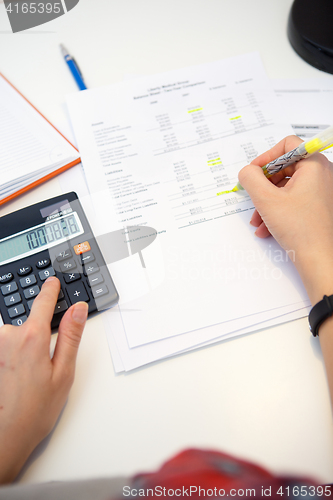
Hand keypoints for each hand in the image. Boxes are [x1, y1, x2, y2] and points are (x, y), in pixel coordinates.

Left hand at [0, 277, 87, 483]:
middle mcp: (8, 337)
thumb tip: (78, 309)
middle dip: (38, 338)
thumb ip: (71, 335)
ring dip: (22, 350)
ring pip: (14, 337)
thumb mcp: (63, 372)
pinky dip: (10, 358)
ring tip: (26, 380)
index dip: (51, 291)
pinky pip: (4, 348)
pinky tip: (13, 380)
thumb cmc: (34, 411)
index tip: (53, 282)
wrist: (4, 437)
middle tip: (43, 368)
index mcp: (31, 337)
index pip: (43, 303)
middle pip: (29, 324)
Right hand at [238, 135, 332, 304]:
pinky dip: (278, 211)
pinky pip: (294, 201)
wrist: (320, 258)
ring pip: (287, 188)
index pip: (287, 145)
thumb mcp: (266, 199)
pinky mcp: (319, 207)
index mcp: (314, 165)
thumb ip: (251, 178)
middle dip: (264, 186)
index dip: (266, 157)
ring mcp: (322, 191)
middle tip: (254, 198)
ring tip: (257, 220)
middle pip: (285, 168)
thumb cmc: (301, 229)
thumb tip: (247, 171)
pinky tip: (266, 228)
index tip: (254, 172)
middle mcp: (322, 174)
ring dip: (267, 202)